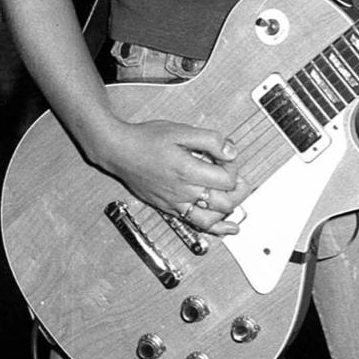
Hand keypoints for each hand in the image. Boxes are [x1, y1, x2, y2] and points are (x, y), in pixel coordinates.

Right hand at [98, 118, 251, 236]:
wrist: (119, 151)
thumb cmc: (146, 139)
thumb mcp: (180, 130)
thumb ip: (209, 140)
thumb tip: (230, 151)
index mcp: (188, 171)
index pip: (226, 179)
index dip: (233, 167)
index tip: (227, 157)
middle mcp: (183, 192)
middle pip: (224, 202)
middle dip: (238, 190)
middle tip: (238, 177)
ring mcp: (176, 203)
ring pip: (212, 219)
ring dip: (229, 210)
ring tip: (235, 198)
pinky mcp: (169, 209)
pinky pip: (196, 225)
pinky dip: (215, 228)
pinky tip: (227, 228)